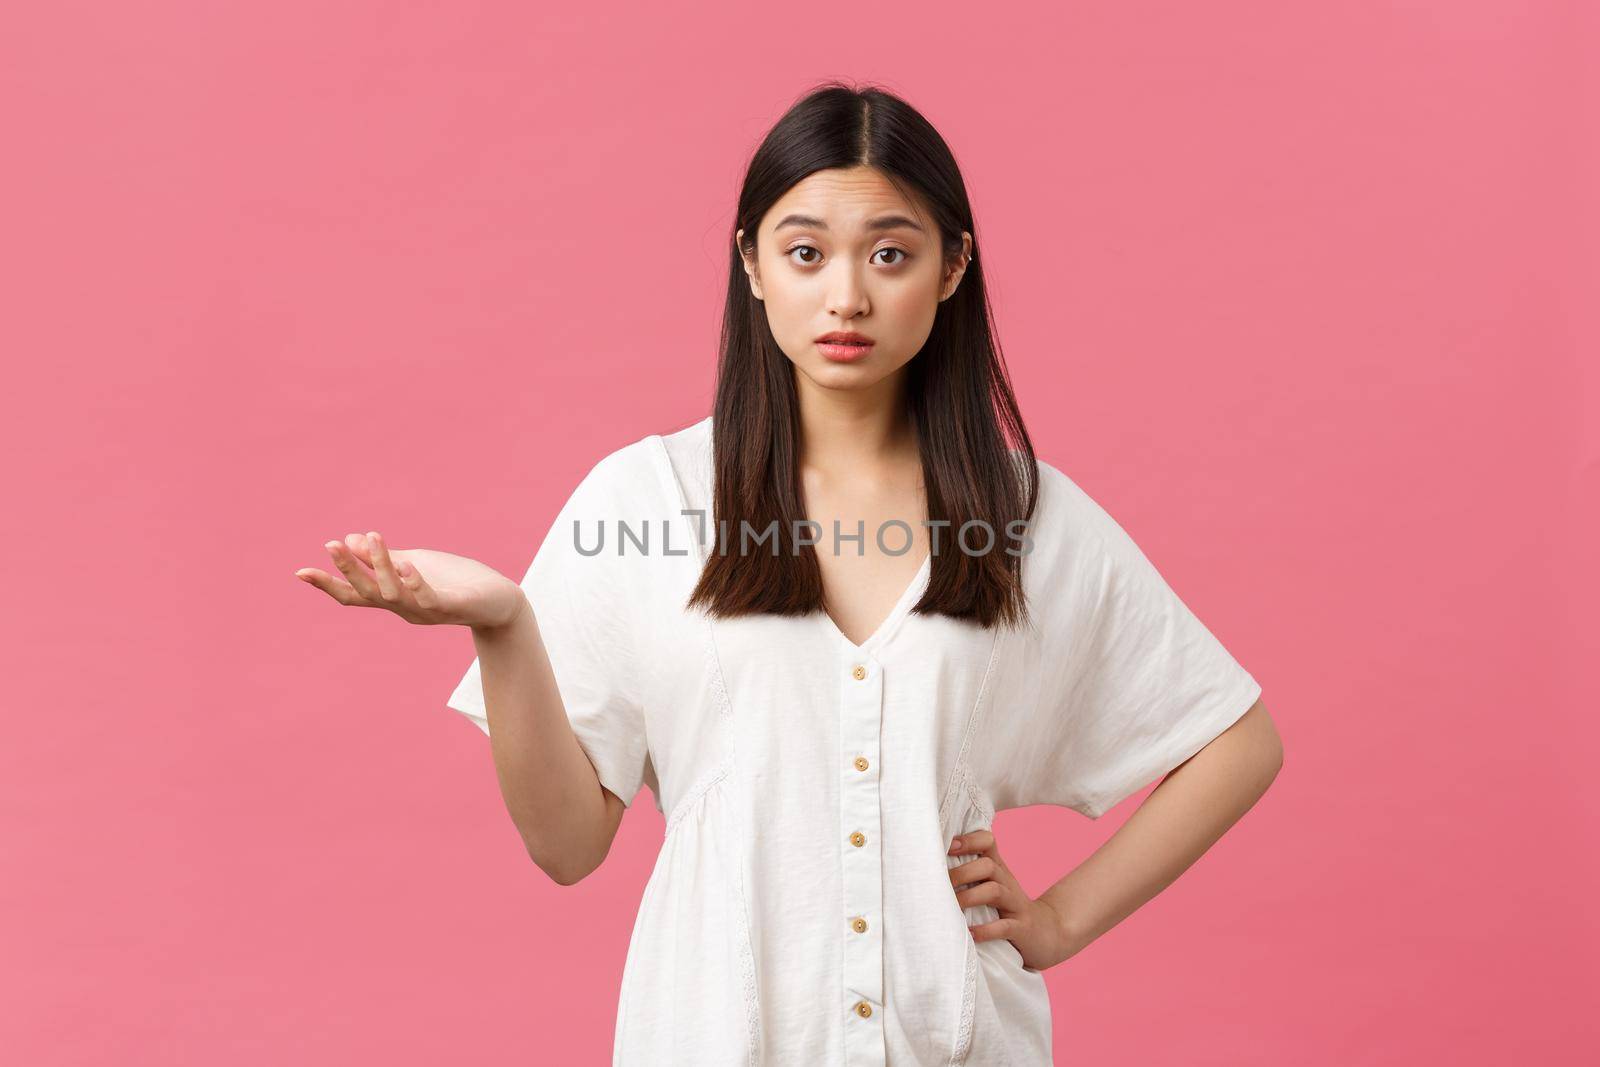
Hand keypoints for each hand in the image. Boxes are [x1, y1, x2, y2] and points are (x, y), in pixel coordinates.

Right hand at [294, 531, 526, 629]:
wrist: (500, 602)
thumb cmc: (456, 581)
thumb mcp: (416, 563)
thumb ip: (386, 557)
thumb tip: (351, 538)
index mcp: (394, 598)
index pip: (355, 594)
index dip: (328, 584)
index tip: (299, 572)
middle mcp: (405, 609)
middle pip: (368, 593)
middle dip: (348, 569)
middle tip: (331, 544)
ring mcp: (427, 611)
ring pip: (394, 594)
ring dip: (380, 566)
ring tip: (371, 537)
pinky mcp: (452, 607)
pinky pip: (429, 598)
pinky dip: (415, 583)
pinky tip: (406, 565)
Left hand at [948, 826, 1076, 972]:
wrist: (1047, 934)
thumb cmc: (1007, 909)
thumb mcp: (992, 887)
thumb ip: (970, 874)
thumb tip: (929, 866)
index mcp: (998, 870)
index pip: (987, 842)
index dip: (969, 840)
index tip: (947, 847)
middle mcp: (1007, 883)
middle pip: (987, 865)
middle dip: (961, 873)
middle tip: (940, 885)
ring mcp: (1016, 905)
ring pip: (994, 891)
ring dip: (969, 897)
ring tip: (953, 907)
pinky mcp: (1022, 929)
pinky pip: (1004, 927)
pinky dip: (985, 931)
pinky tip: (970, 934)